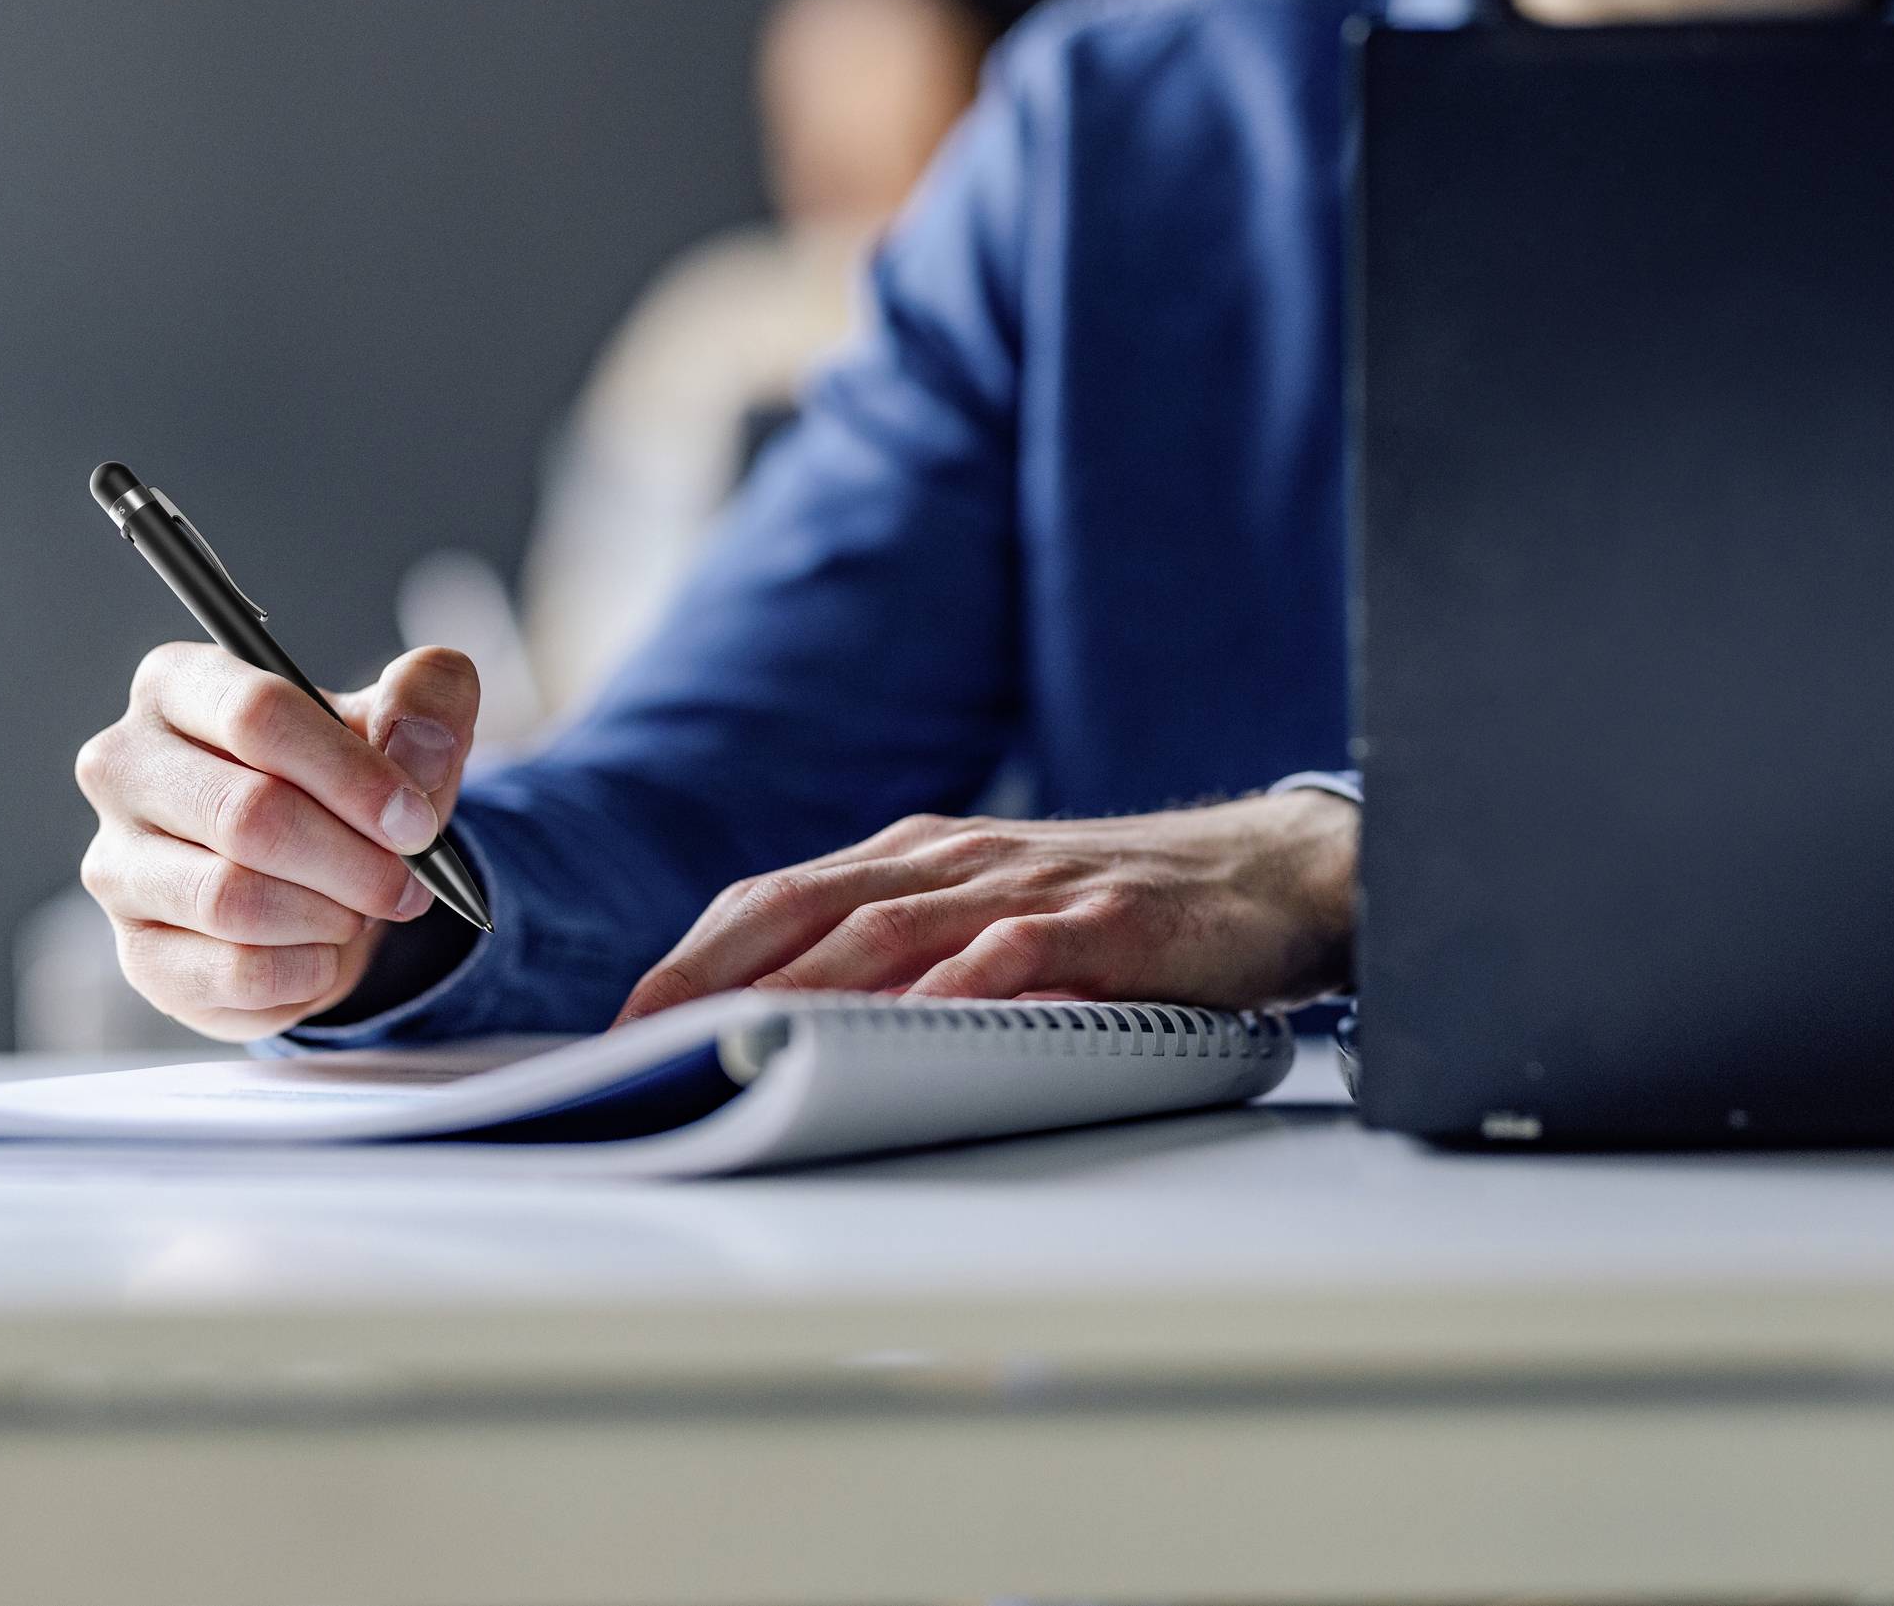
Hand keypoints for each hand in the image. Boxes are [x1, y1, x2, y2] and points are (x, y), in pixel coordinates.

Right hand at [74, 644, 479, 1040]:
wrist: (321, 879)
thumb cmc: (348, 785)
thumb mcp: (404, 721)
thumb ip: (426, 695)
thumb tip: (418, 744)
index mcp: (178, 685)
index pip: (257, 715)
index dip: (353, 775)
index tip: (416, 822)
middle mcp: (123, 767)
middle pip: (247, 815)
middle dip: (353, 860)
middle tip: (407, 882)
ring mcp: (116, 865)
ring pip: (233, 901)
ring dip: (328, 915)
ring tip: (357, 908)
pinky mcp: (138, 954)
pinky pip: (232, 974)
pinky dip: (304, 972)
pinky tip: (320, 951)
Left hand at [614, 790, 1355, 1023]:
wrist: (1268, 875)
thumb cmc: (1114, 908)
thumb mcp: (989, 914)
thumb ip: (901, 955)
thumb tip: (784, 1024)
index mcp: (912, 856)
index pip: (774, 895)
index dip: (693, 953)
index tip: (625, 1018)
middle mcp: (952, 859)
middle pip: (804, 904)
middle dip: (710, 970)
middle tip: (642, 1037)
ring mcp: (1024, 885)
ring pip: (889, 925)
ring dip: (804, 984)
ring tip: (737, 1034)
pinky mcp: (1100, 921)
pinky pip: (1015, 951)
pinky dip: (955, 986)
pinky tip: (912, 1023)